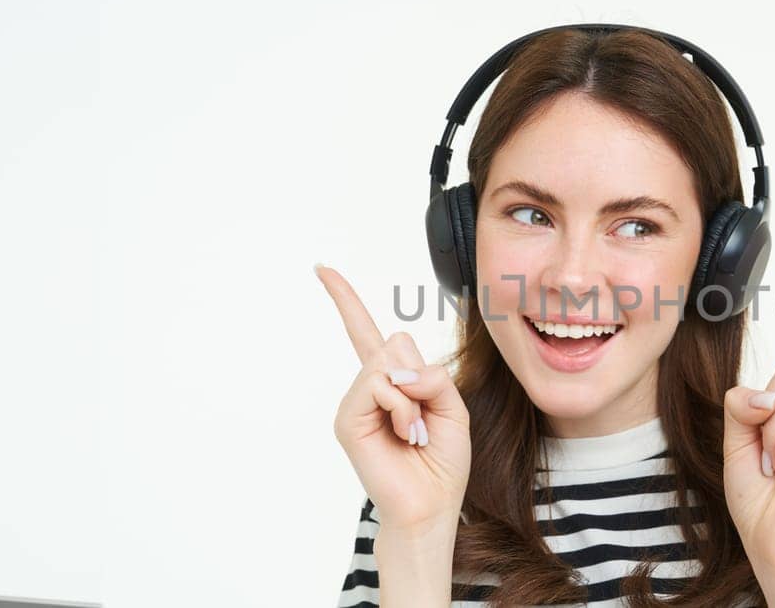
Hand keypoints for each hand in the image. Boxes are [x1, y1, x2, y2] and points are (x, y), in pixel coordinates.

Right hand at [316, 263, 470, 534]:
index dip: (345, 300)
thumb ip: (432, 375)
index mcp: (390, 383)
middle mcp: (367, 389)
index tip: (322, 269)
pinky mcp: (347, 419)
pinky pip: (379, 386)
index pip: (366, 333)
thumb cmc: (441, 460)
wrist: (431, 505)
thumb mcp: (452, 406)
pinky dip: (402, 408)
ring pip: (385, 363)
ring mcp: (354, 403)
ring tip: (413, 431)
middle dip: (421, 376)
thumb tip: (396, 363)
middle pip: (393, 343)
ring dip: (413, 398)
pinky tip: (404, 434)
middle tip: (423, 418)